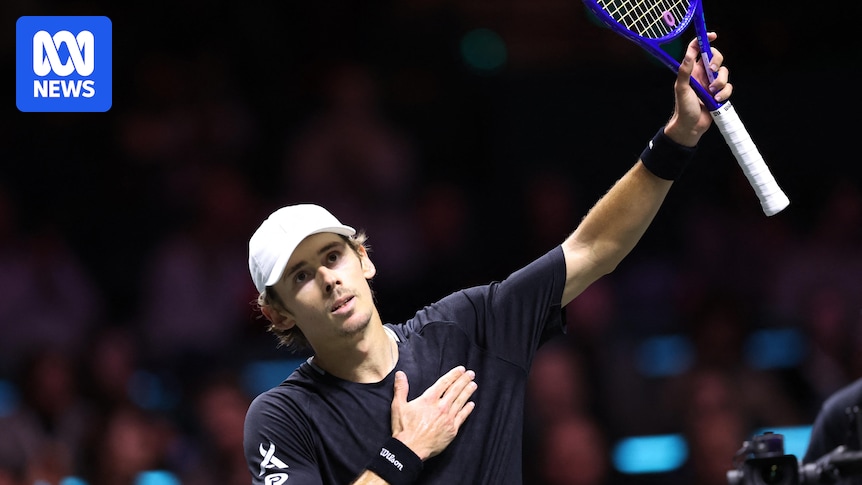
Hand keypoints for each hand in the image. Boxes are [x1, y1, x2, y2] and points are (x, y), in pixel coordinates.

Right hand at [389, 366, 476, 459]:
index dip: (453, 375)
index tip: (461, 370)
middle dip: (464, 380)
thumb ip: (401, 388)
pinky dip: (468, 409)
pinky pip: (462, 417)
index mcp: (429, 399)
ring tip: (473, 384)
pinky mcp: (452, 430)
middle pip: (455, 390)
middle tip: (471, 374)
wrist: (410, 449)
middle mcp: (441, 407)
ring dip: (468, 392)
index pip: (444, 383)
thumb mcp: (398, 406)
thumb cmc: (404, 429)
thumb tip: (400, 374)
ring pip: (461, 401)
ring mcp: (448, 418)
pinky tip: (472, 404)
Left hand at [665, 31, 732, 145]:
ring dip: (720, 82)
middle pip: (716, 58)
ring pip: (724, 72)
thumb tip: (690, 53)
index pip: (698, 50)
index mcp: (692, 70)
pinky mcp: (719, 93)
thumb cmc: (683, 108)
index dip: (705, 40)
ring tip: (712, 93)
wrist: (691, 126)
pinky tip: (717, 100)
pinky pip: (728, 87)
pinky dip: (724, 93)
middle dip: (717, 62)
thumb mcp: (682, 88)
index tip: (713, 36)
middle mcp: (702, 74)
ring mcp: (711, 84)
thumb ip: (685, 70)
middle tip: (712, 70)